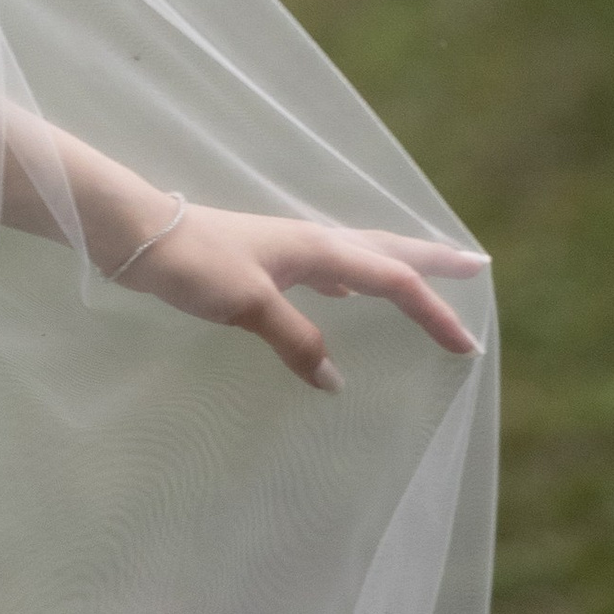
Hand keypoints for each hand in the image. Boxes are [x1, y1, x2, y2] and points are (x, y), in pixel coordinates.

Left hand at [116, 201, 490, 390]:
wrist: (137, 232)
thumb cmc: (193, 262)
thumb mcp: (248, 304)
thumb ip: (296, 340)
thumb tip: (337, 381)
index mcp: (318, 248)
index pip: (393, 279)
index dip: (434, 311)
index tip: (468, 347)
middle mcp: (311, 242)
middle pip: (387, 250)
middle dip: (432, 261)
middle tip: (477, 264)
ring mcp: (288, 249)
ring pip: (359, 255)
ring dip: (397, 266)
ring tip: (424, 276)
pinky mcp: (265, 260)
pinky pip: (329, 268)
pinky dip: (354, 278)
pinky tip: (346, 292)